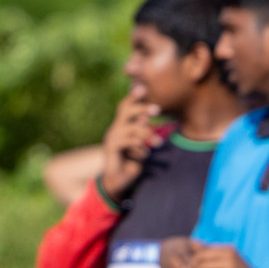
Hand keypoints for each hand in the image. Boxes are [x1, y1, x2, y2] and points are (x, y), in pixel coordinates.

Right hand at [98, 85, 162, 199]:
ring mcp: (111, 137)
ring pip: (130, 128)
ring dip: (147, 135)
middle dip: (141, 108)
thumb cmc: (131, 161)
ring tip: (158, 143)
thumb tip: (145, 118)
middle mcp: (115, 129)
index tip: (143, 87)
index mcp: (122, 125)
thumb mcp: (141, 145)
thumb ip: (143, 132)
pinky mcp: (110, 148)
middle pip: (125, 111)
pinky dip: (139, 147)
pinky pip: (127, 142)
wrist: (118, 180)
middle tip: (157, 110)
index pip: (126, 106)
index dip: (133, 96)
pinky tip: (145, 154)